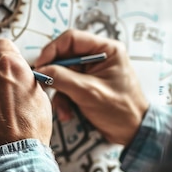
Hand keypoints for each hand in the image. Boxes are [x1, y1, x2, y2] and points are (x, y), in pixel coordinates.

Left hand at [0, 39, 52, 160]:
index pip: (1, 45)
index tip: (3, 58)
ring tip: (0, 115)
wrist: (16, 156)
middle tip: (4, 93)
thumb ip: (24, 79)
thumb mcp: (40, 96)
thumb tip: (20, 76)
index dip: (4, 53)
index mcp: (10, 67)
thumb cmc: (32, 129)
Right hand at [35, 29, 148, 146]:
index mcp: (106, 49)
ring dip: (58, 92)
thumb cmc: (121, 110)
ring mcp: (90, 71)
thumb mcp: (88, 92)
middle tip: (43, 86)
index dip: (52, 50)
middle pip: (64, 57)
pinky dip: (63, 100)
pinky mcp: (85, 85)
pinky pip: (65, 86)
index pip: (72, 39)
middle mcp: (97, 57)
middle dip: (53, 75)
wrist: (132, 132)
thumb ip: (62, 78)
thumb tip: (40, 70)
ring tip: (62, 109)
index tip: (40, 65)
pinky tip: (67, 113)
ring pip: (61, 73)